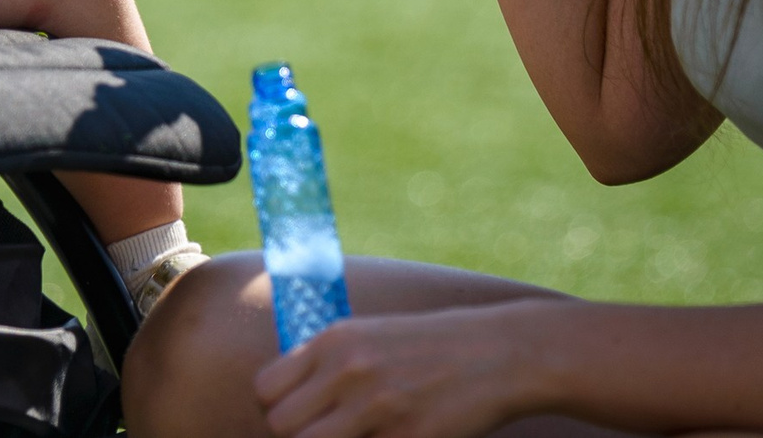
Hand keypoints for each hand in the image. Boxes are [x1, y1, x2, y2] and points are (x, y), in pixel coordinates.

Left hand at [256, 305, 547, 437]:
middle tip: (326, 432)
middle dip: (294, 437)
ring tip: (354, 437)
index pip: (264, 389)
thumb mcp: (369, 335)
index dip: (274, 410)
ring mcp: (378, 408)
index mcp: (334, 341)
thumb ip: (324, 362)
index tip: (298, 417)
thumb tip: (281, 399)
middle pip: (280, 426)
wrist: (498, 353)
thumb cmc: (429, 346)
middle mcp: (349, 371)